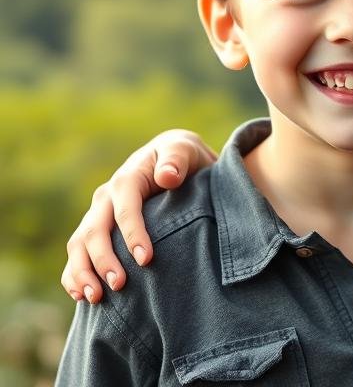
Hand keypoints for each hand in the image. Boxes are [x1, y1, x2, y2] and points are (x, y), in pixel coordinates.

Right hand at [60, 129, 217, 302]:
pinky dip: (73, 274)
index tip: (146, 260)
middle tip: (119, 285)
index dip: (133, 234)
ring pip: (79, 244)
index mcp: (127, 179)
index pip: (125, 209)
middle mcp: (106, 198)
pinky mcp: (96, 230)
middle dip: (103, 259)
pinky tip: (81, 296)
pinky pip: (77, 254)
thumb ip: (177, 159)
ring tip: (95, 298)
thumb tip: (168, 176)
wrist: (173, 161)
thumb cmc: (181, 157)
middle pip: (95, 230)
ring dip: (83, 272)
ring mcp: (97, 215)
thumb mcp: (184, 149)